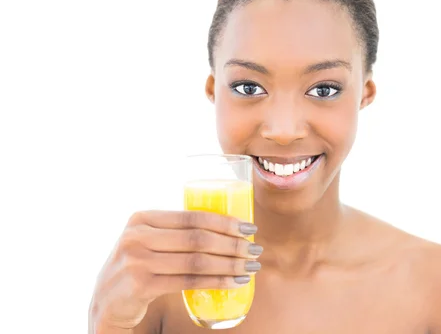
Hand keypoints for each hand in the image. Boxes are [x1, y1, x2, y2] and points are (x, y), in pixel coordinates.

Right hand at [89, 210, 261, 329]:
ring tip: (251, 267)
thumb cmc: (137, 268)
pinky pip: (189, 281)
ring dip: (230, 264)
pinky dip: (216, 281)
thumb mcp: (147, 241)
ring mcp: (137, 261)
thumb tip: (224, 225)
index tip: (249, 228)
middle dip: (233, 244)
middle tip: (255, 250)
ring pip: (196, 260)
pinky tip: (235, 282)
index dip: (225, 221)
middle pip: (198, 238)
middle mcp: (137, 236)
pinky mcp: (140, 285)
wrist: (106, 302)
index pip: (193, 216)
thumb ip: (173, 231)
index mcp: (142, 218)